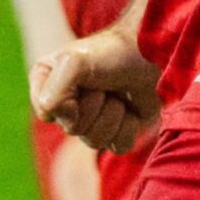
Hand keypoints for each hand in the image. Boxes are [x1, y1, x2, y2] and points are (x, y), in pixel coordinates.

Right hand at [30, 22, 161, 153]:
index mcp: (46, 82)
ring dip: (114, 115)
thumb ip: (55, 90)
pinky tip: (132, 108)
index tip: (82, 80)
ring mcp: (90, 118)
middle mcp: (64, 102)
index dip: (67, 102)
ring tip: (119, 94)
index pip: (47, 112)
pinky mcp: (117, 130)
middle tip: (105, 84)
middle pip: (73, 129)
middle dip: (96, 106)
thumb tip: (62, 120)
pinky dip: (129, 127)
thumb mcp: (74, 62)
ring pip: (95, 141)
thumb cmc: (113, 52)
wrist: (153, 53)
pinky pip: (118, 147)